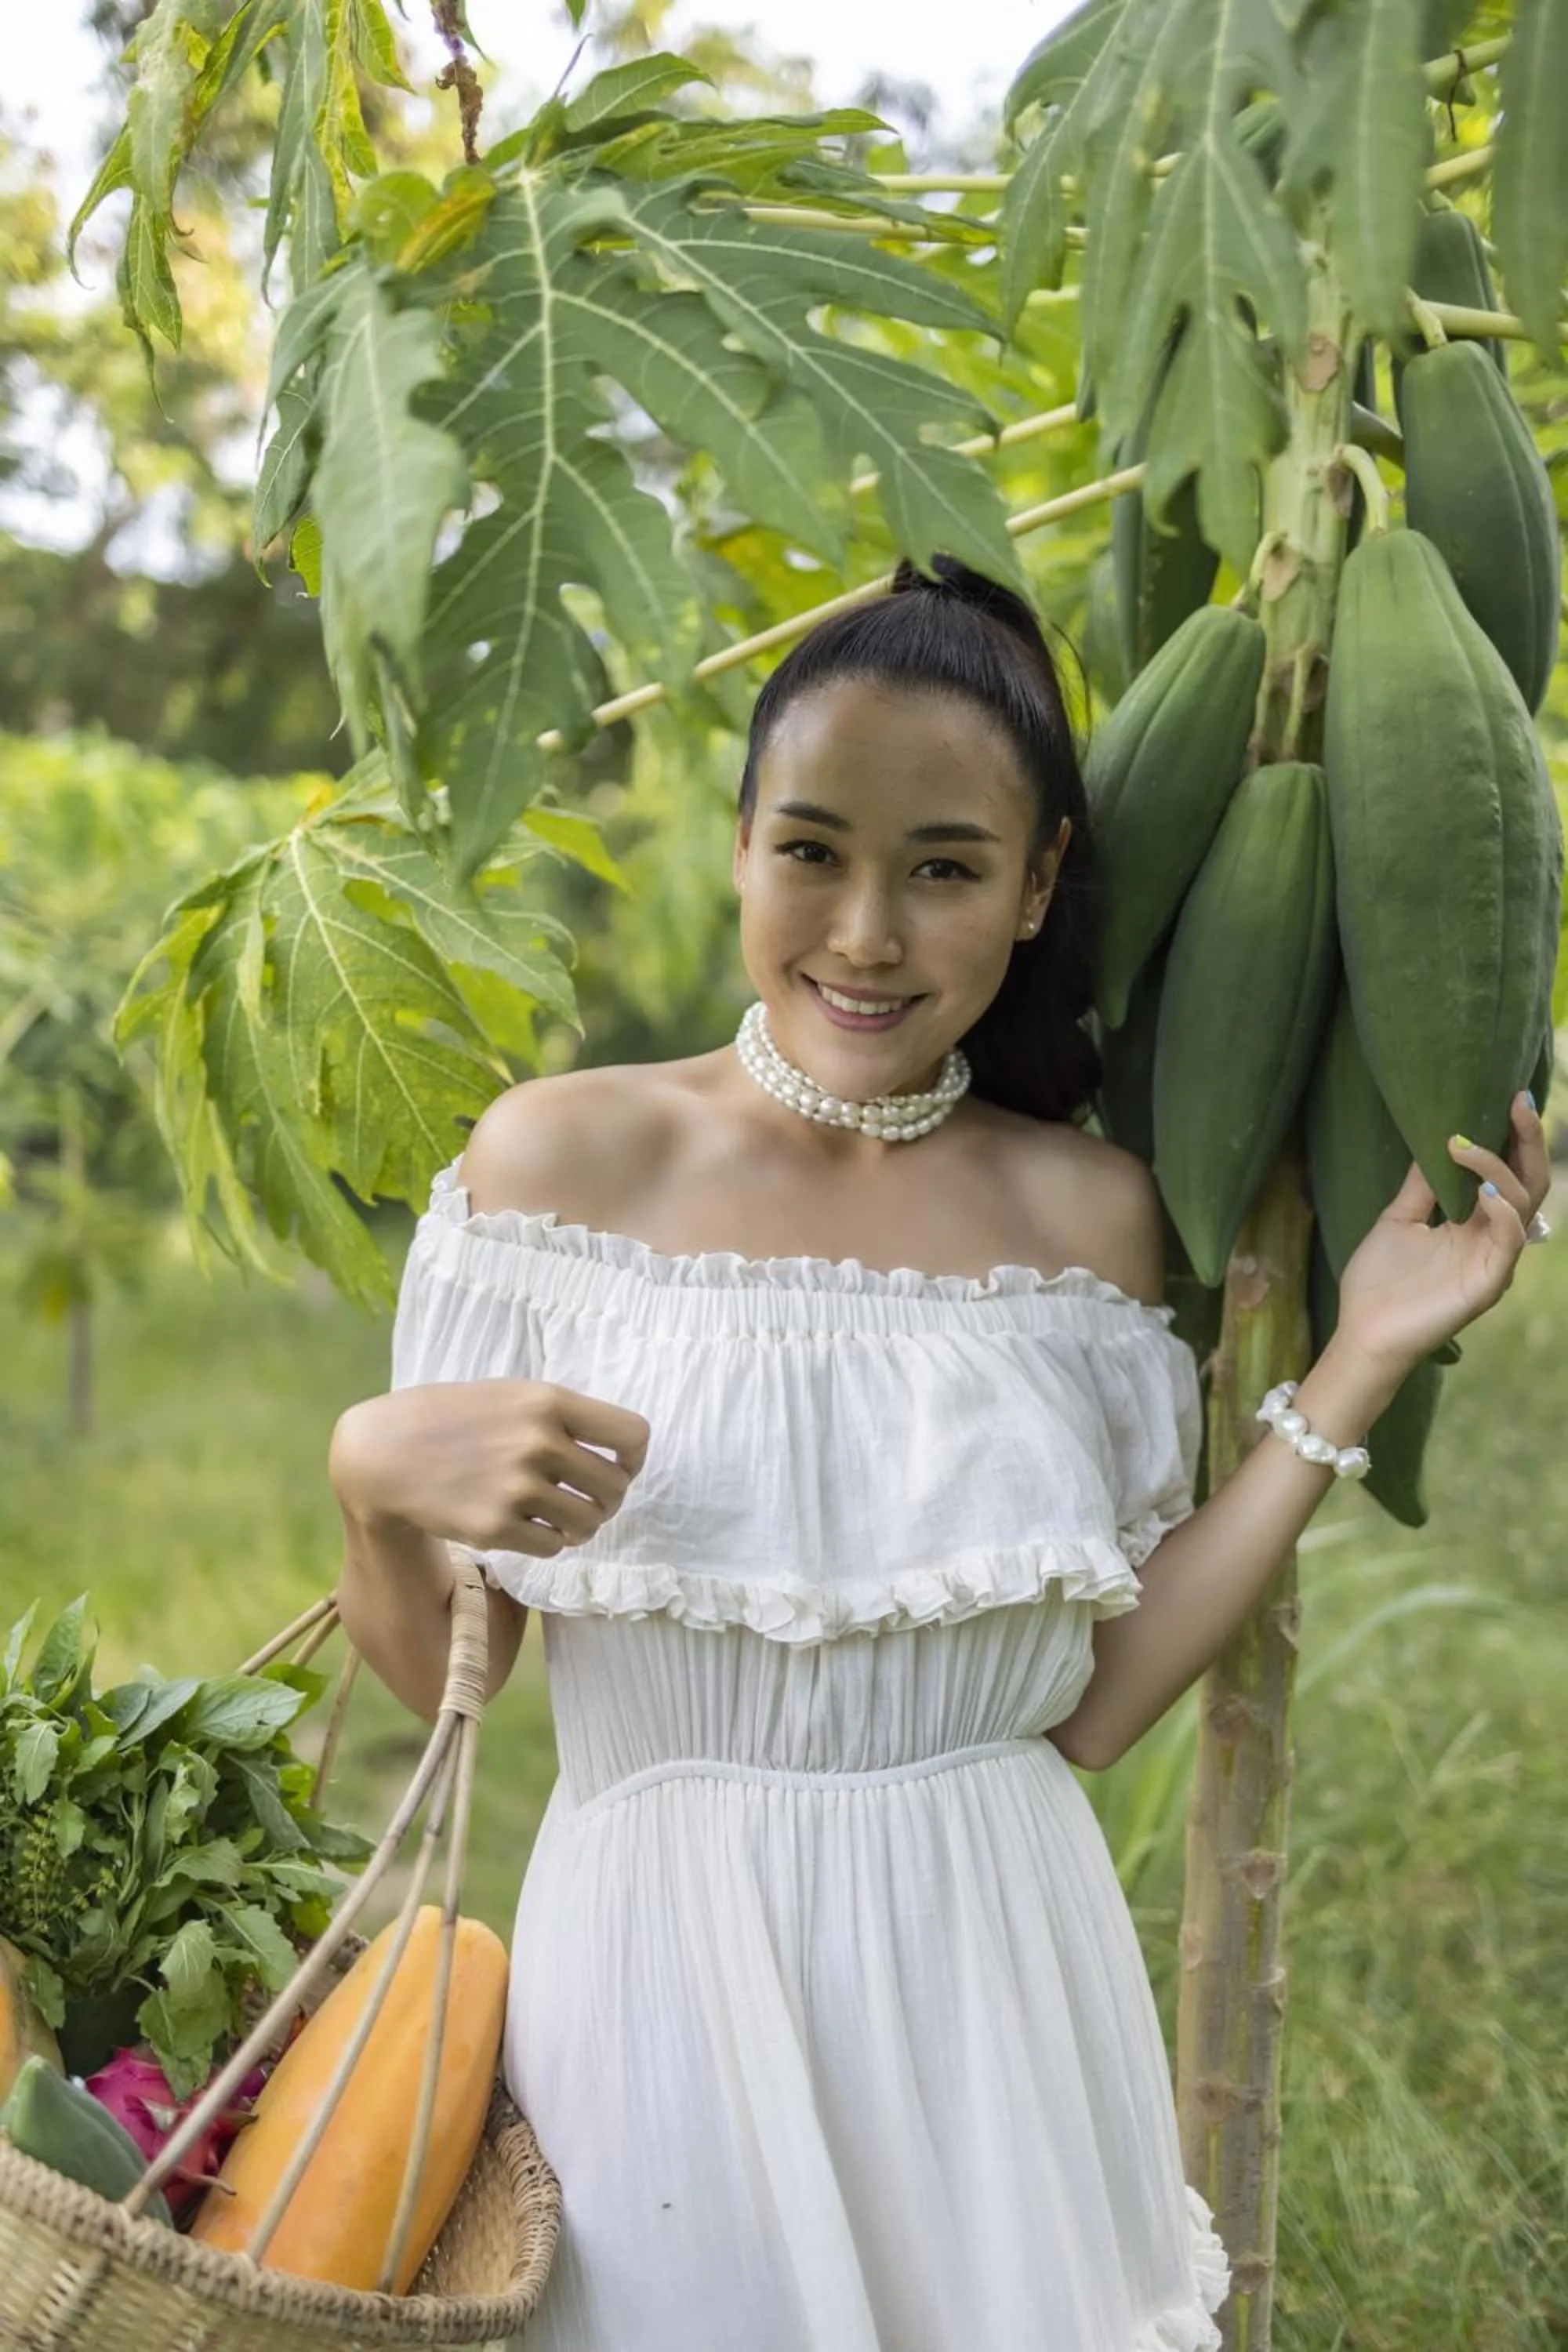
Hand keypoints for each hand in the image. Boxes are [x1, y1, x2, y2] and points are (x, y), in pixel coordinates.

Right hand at [329, 1378, 650, 1557]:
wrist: (385, 1452)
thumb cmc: (454, 1418)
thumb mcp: (511, 1394)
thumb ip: (561, 1415)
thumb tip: (622, 1451)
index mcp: (549, 1401)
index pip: (633, 1435)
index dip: (633, 1458)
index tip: (620, 1467)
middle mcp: (539, 1442)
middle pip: (615, 1488)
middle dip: (608, 1500)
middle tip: (589, 1501)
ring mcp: (517, 1487)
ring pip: (589, 1524)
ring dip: (582, 1527)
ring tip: (562, 1518)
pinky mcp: (495, 1527)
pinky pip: (553, 1547)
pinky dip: (550, 1542)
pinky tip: (530, 1527)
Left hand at [1335, 1089, 1551, 1380]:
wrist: (1362, 1332)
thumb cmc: (1379, 1283)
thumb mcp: (1399, 1219)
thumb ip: (1422, 1184)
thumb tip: (1435, 1138)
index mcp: (1475, 1223)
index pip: (1509, 1172)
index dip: (1514, 1136)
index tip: (1508, 1096)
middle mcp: (1493, 1238)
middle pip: (1529, 1182)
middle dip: (1527, 1140)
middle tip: (1516, 1101)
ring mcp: (1494, 1261)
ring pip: (1521, 1205)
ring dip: (1498, 1169)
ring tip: (1464, 1146)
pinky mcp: (1488, 1284)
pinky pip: (1509, 1242)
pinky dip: (1502, 1212)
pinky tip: (1484, 1192)